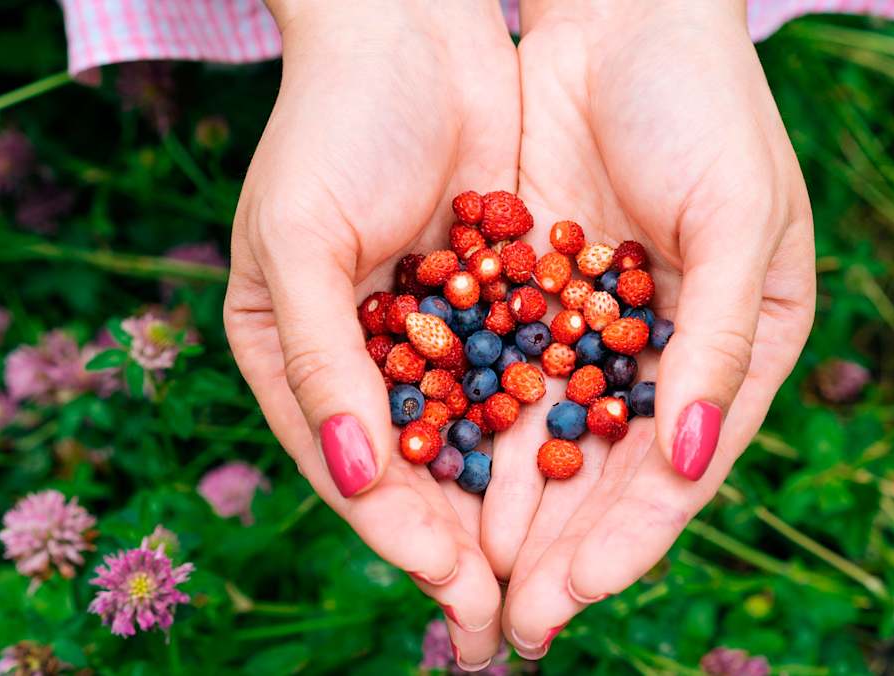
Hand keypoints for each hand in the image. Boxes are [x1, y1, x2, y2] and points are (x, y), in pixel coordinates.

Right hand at [223, 2, 517, 667]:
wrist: (407, 27)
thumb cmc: (329, 127)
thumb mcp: (299, 244)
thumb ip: (323, 367)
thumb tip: (365, 480)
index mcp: (299, 361)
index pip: (359, 471)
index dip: (406, 538)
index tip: (459, 594)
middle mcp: (371, 360)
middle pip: (427, 475)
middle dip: (472, 550)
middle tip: (518, 624)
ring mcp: (442, 332)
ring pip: (485, 439)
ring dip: (522, 508)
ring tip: (563, 579)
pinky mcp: (503, 296)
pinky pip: (531, 377)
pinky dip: (556, 428)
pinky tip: (594, 478)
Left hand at [479, 1, 815, 657]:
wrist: (625, 17)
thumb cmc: (705, 106)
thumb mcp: (738, 220)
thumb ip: (719, 344)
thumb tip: (688, 463)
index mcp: (744, 348)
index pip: (684, 467)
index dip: (632, 538)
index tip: (577, 596)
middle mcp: (671, 352)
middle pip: (613, 471)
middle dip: (564, 548)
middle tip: (515, 622)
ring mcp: (599, 327)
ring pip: (553, 436)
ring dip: (515, 507)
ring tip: (472, 578)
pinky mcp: (539, 294)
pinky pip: (508, 378)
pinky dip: (479, 431)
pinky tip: (444, 483)